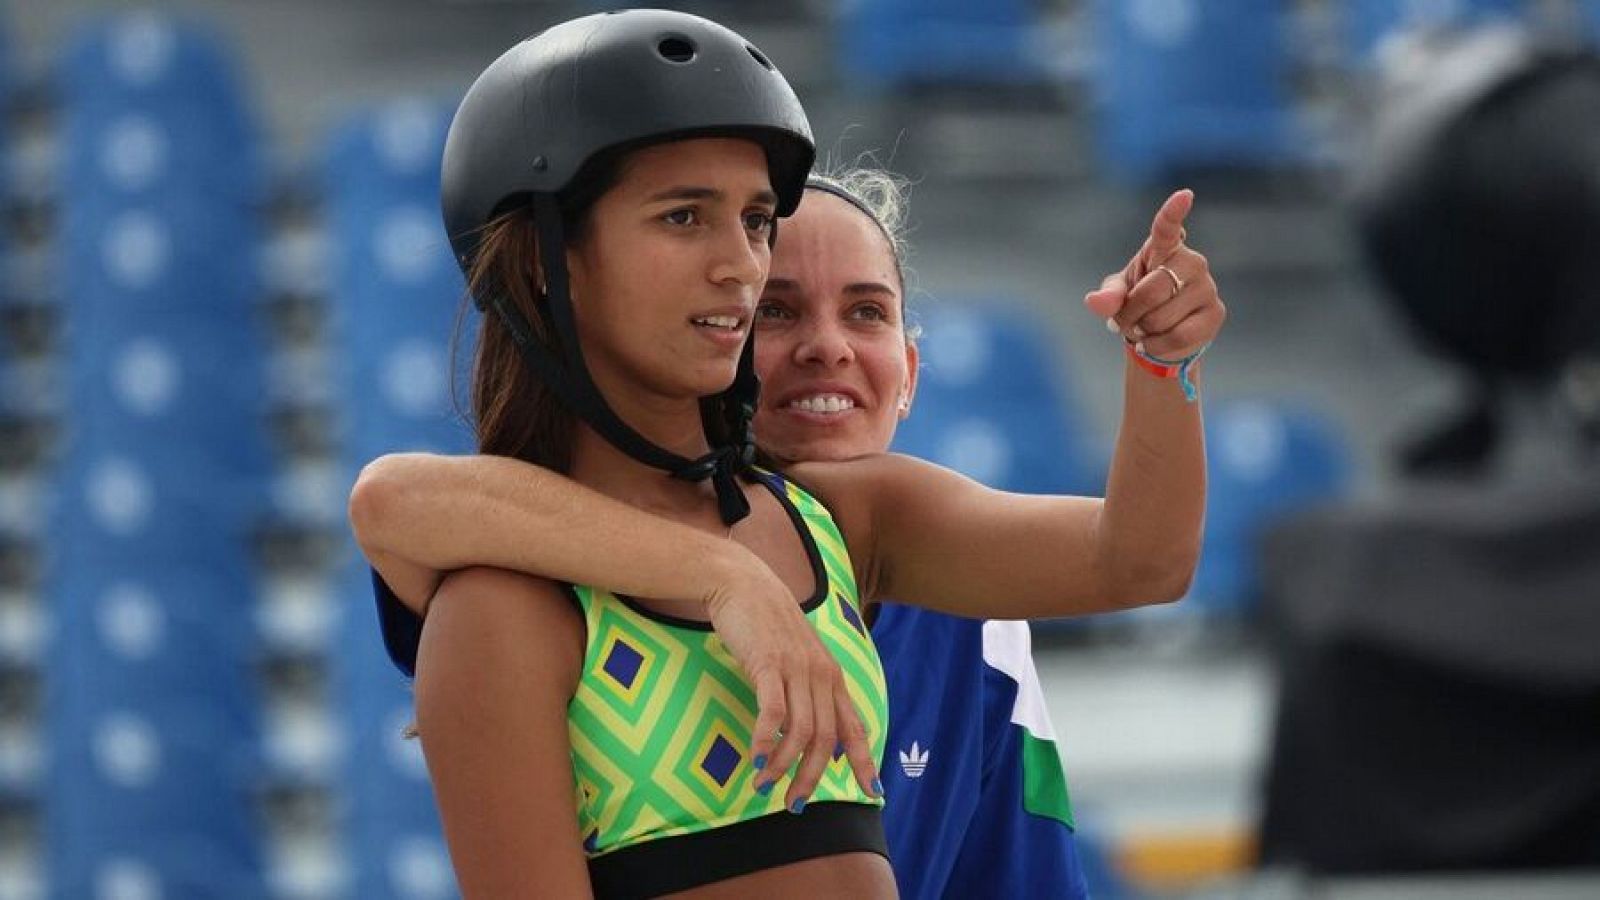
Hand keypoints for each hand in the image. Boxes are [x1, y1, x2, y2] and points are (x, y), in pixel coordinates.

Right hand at [702, 546, 879, 810]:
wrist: (743, 581)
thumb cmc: (767, 623)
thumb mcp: (799, 656)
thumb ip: (810, 690)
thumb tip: (813, 733)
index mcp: (831, 676)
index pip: (855, 726)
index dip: (866, 761)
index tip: (873, 792)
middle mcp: (821, 674)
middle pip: (826, 740)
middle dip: (811, 778)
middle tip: (794, 804)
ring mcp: (796, 669)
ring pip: (800, 733)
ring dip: (782, 766)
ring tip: (764, 784)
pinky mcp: (768, 664)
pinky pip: (772, 714)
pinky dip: (765, 741)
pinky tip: (755, 759)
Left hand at [1084, 189, 1225, 359]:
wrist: (1158, 334)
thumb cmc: (1138, 304)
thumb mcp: (1118, 296)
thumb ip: (1108, 296)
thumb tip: (1095, 301)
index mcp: (1164, 249)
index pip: (1167, 227)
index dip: (1173, 212)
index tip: (1183, 196)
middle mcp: (1191, 262)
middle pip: (1151, 291)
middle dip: (1129, 313)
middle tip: (1126, 321)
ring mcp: (1207, 287)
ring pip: (1161, 317)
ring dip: (1142, 331)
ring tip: (1145, 328)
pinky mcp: (1216, 314)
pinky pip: (1176, 336)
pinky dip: (1156, 345)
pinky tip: (1154, 342)